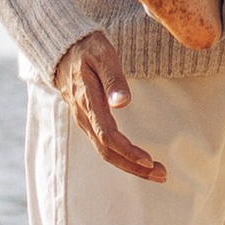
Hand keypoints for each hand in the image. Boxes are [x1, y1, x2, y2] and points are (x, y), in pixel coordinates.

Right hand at [55, 30, 167, 181]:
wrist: (62, 49)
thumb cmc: (87, 49)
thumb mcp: (102, 55)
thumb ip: (113, 80)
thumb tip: (123, 102)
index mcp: (88, 101)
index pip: (108, 135)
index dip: (128, 151)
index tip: (149, 160)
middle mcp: (84, 116)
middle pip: (107, 152)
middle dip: (134, 167)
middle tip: (162, 175)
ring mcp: (84, 121)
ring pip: (105, 152)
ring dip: (130, 165)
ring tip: (156, 172)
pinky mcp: (87, 121)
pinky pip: (103, 145)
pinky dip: (122, 157)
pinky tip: (137, 161)